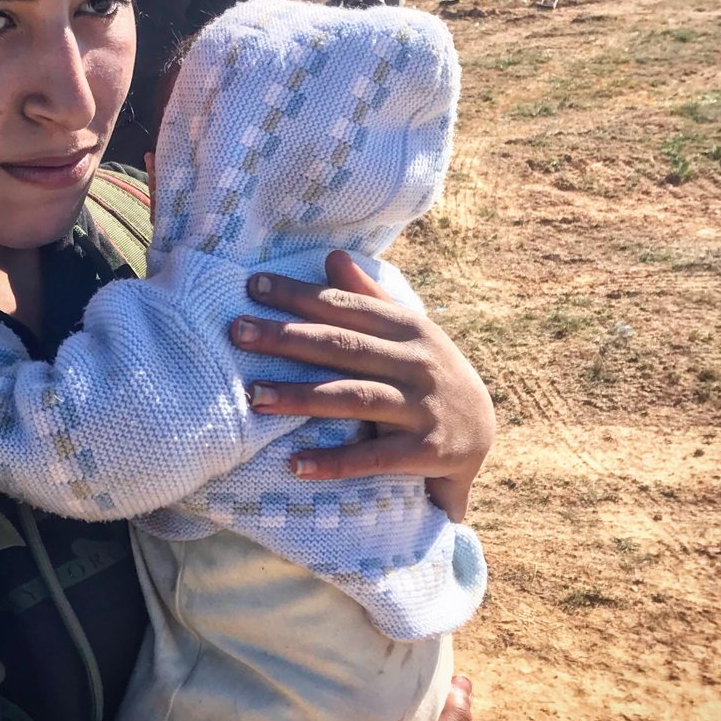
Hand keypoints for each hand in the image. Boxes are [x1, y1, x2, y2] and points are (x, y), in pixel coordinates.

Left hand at [230, 251, 494, 520]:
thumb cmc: (428, 373)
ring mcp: (422, 407)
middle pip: (342, 346)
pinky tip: (295, 465)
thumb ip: (369, 297)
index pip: (346, 307)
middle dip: (287, 338)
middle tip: (238, 332)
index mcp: (409, 327)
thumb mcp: (408, 332)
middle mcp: (417, 362)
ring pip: (353, 398)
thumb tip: (332, 255)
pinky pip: (374, 459)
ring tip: (254, 398)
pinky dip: (334, 462)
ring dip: (301, 397)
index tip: (252, 286)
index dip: (299, 296)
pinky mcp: (427, 451)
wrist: (483, 433)